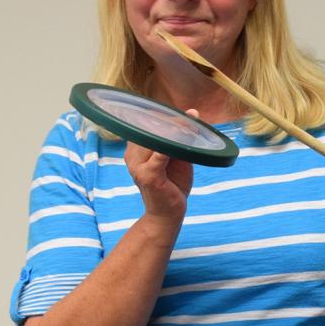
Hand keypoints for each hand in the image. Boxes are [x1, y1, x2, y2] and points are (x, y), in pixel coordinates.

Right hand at [123, 108, 196, 225]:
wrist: (168, 213)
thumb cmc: (172, 184)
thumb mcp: (177, 158)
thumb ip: (179, 139)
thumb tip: (192, 113)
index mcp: (136, 149)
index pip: (147, 124)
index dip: (165, 115)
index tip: (185, 112)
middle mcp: (132, 155)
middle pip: (151, 129)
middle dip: (173, 121)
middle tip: (192, 115)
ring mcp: (137, 165)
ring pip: (156, 140)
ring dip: (175, 131)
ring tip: (192, 124)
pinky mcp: (147, 175)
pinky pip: (158, 156)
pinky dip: (169, 147)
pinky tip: (181, 140)